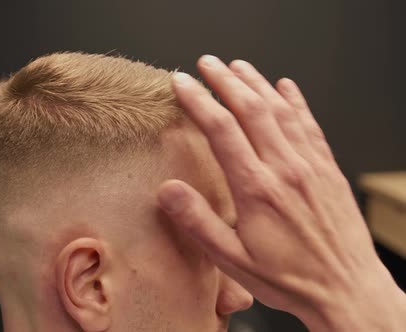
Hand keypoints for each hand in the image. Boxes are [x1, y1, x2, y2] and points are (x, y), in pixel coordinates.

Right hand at [157, 55, 405, 330]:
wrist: (347, 290)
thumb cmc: (288, 279)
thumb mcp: (233, 261)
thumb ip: (198, 222)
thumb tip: (167, 190)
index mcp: (256, 189)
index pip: (222, 130)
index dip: (198, 101)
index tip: (182, 83)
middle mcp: (285, 169)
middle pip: (251, 109)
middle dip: (225, 80)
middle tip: (206, 63)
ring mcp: (310, 166)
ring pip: (281, 110)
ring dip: (257, 83)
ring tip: (238, 66)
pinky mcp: (328, 170)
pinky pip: (310, 125)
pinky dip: (296, 101)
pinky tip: (286, 87)